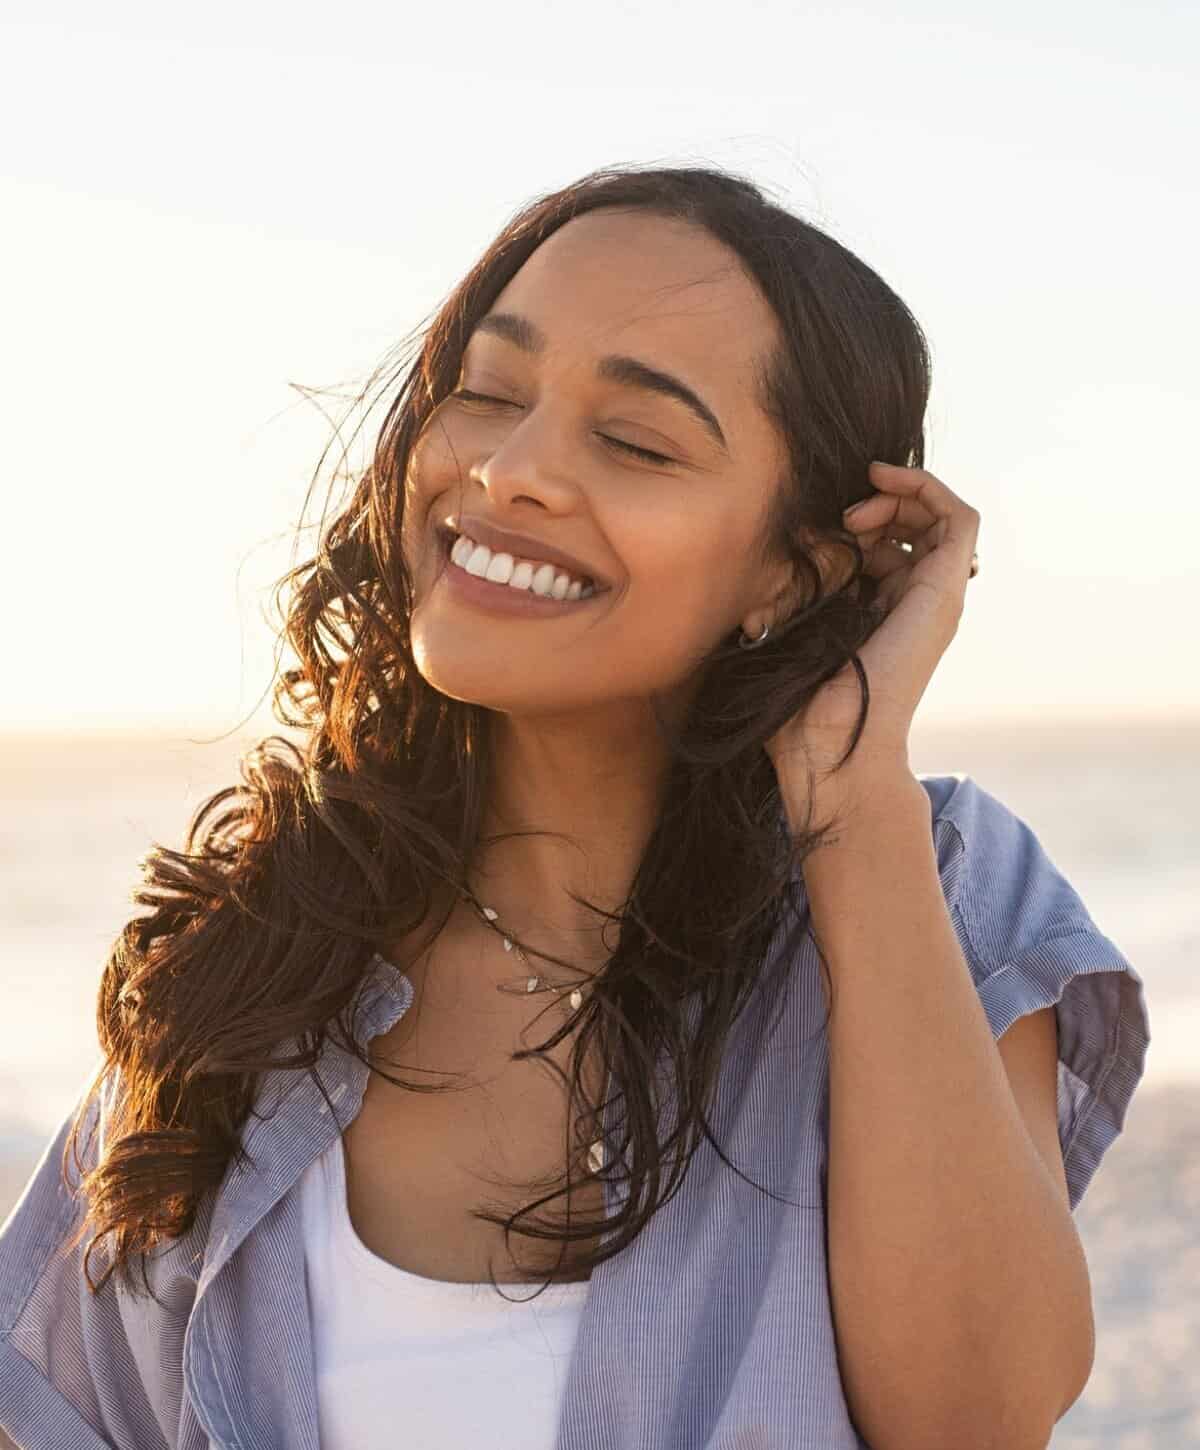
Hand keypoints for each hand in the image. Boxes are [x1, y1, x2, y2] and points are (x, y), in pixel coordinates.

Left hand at [764, 461, 979, 806]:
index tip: (819, 528)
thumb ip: (794, 586)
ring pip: (940, 517)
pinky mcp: (945, 591)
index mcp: (881, 612)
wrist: (830, 750)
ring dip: (899, 496)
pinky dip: (928, 488)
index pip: (886, 545)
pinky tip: (885, 482)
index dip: (856, 521)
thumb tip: (791, 540)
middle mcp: (915, 602)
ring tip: (856, 513)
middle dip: (878, 505)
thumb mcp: (788, 625)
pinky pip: (961, 519)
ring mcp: (935, 597)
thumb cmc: (799, 705)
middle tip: (842, 519)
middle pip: (915, 526)